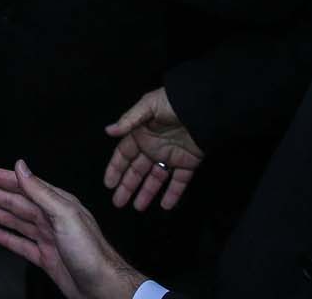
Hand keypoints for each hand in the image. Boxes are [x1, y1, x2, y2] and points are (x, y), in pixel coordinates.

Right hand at [0, 161, 142, 298]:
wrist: (103, 287)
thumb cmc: (91, 252)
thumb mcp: (64, 215)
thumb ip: (41, 191)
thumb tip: (22, 166)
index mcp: (58, 203)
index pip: (25, 185)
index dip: (3, 178)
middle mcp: (52, 218)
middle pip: (16, 202)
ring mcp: (48, 238)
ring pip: (15, 221)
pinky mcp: (46, 258)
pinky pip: (21, 244)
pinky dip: (7, 237)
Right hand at [103, 88, 203, 211]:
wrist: (203, 108)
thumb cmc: (173, 103)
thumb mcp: (148, 106)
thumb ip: (129, 120)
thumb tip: (108, 131)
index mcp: (141, 133)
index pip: (124, 154)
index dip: (116, 169)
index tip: (108, 184)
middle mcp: (153, 147)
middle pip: (137, 170)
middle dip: (127, 186)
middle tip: (118, 203)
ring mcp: (170, 156)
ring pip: (156, 178)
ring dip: (147, 193)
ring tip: (137, 208)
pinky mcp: (187, 163)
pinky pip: (179, 181)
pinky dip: (173, 194)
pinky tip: (165, 206)